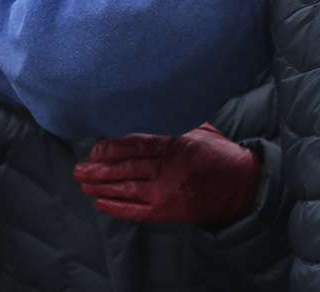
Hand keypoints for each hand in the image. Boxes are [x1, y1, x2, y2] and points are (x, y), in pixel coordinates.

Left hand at [74, 124, 261, 225]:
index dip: (112, 147)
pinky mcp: (166, 210)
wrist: (241, 187)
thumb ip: (178, 122)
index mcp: (176, 144)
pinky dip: (115, 207)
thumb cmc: (221, 155)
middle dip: (98, 168)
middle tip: (78, 168)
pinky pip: (134, 210)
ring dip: (100, 186)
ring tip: (83, 183)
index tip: (95, 148)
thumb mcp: (203, 130)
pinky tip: (99, 202)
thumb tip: (156, 107)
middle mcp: (168, 168)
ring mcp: (165, 191)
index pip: (136, 144)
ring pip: (125, 188)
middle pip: (125, 167)